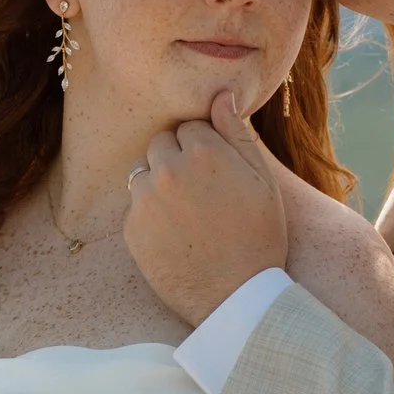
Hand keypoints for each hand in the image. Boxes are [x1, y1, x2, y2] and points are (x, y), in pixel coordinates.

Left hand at [125, 90, 288, 325]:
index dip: (207, 149)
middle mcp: (168, 169)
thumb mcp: (261, 181)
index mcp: (204, 152)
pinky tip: (177, 235)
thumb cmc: (259, 237)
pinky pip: (137, 206)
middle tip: (203, 193)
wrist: (236, 298)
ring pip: (145, 171)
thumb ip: (237, 134)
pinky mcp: (132, 229)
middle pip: (162, 143)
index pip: (191, 127)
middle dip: (178, 159)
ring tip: (189, 214)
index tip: (220, 174)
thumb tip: (221, 95)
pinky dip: (152, 214)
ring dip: (160, 183)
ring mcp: (146, 200)